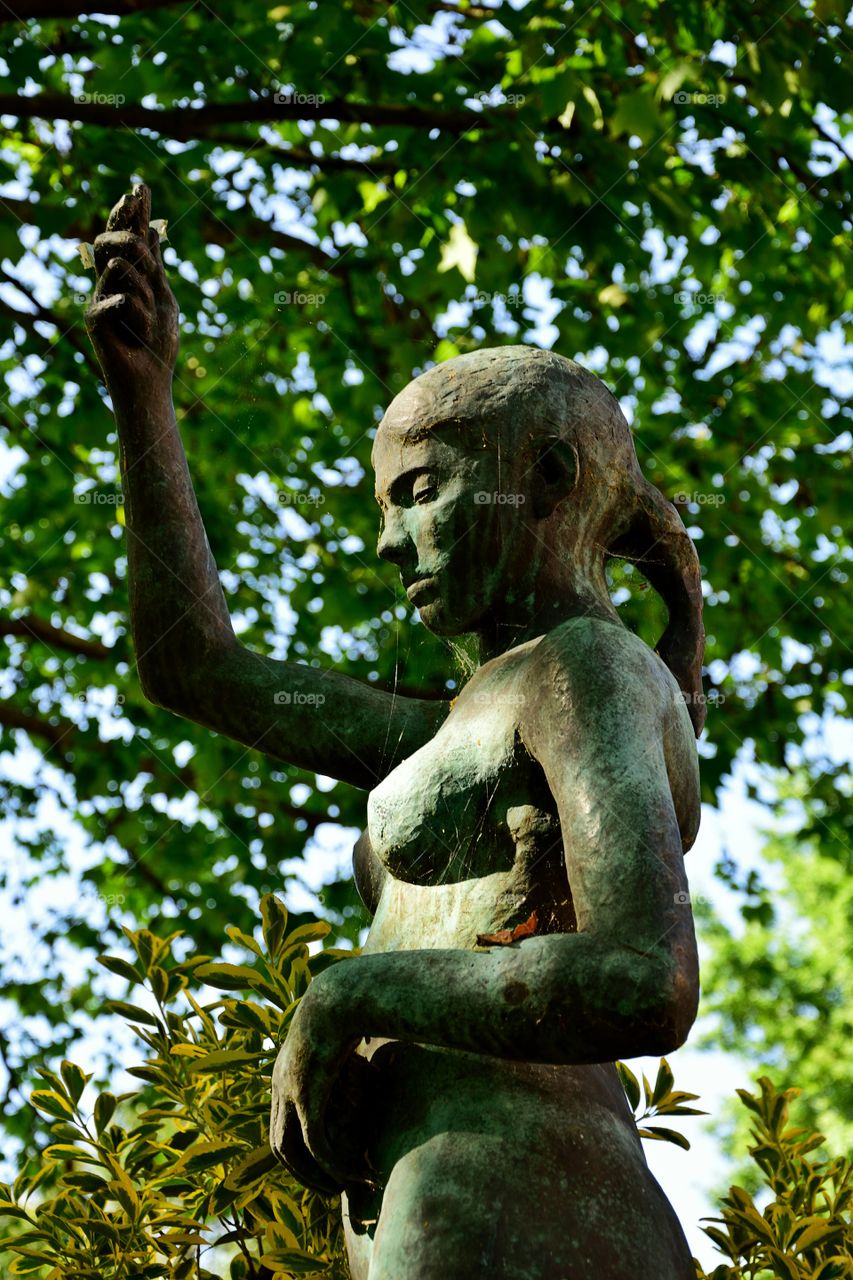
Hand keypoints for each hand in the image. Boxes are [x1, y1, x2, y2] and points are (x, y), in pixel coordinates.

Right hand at [85, 182, 179, 398]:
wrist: (151, 380)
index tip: (140, 187)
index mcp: (128, 275)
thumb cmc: (159, 343)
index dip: (130, 212)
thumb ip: (155, 267)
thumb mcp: (164, 298)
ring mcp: (98, 297)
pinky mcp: (92, 318)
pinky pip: (121, 300)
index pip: (125, 235)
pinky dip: (139, 317)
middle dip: (129, 238)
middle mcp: (108, 282)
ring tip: (148, 322)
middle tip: (148, 258)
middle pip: (109, 240)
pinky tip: (136, 335)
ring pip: (120, 268)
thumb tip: (152, 229)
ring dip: (146, 296)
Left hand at [269, 965, 377, 1193]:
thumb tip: (364, 1044)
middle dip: (303, 1173)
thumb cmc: (348, 1007)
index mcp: (284, 1071)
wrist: (341, 996)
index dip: (299, 1148)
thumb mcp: (343, 1032)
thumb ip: (346, 1047)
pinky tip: (351, 1176)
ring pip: (291, 1153)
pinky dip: (331, 1165)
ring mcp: (289, 1092)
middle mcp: (279, 1085)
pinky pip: (315, 1144)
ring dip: (314, 1177)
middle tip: (329, 1188)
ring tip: (339, 1191)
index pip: (281, 1123)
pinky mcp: (306, 1097)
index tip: (323, 1163)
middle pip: (279, 1145)